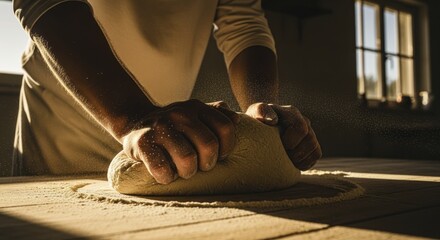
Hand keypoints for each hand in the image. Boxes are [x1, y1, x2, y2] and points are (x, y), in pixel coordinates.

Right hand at [122, 99, 237, 183]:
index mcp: (196, 107)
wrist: (135, 122)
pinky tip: (166, 173)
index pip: (226, 128)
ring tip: (182, 170)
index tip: (218, 155)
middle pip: (209, 145)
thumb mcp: (195, 114)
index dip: (226, 147)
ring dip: (187, 172)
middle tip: (200, 166)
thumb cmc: (174, 126)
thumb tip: (237, 120)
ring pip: (187, 159)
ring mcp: (160, 127)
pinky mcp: (142, 142)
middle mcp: (179, 114)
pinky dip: (167, 177)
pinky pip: (162, 169)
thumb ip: (217, 114)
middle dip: (207, 163)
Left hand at [246, 103, 321, 169]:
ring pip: (315, 150)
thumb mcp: (255, 111)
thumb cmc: (258, 119)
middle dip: (295, 153)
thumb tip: (273, 120)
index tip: (278, 145)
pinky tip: (291, 163)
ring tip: (285, 160)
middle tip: (280, 156)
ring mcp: (309, 133)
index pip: (300, 127)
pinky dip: (304, 163)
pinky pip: (315, 156)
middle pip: (310, 140)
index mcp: (292, 113)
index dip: (291, 141)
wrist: (262, 124)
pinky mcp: (311, 145)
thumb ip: (261, 111)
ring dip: (300, 159)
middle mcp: (304, 122)